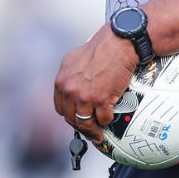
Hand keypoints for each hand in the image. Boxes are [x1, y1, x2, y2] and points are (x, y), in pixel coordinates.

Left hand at [54, 25, 138, 144]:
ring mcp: (84, 96)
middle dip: (80, 126)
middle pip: (71, 118)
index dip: (69, 115)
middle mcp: (70, 90)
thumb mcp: (75, 59)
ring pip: (84, 123)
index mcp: (62, 81)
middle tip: (89, 130)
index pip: (60, 107)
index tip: (76, 118)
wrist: (118, 43)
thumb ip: (71, 76)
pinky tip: (110, 118)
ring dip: (92, 131)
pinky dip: (107, 121)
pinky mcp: (101, 99)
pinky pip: (103, 119)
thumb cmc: (101, 48)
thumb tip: (73, 90)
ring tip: (98, 134)